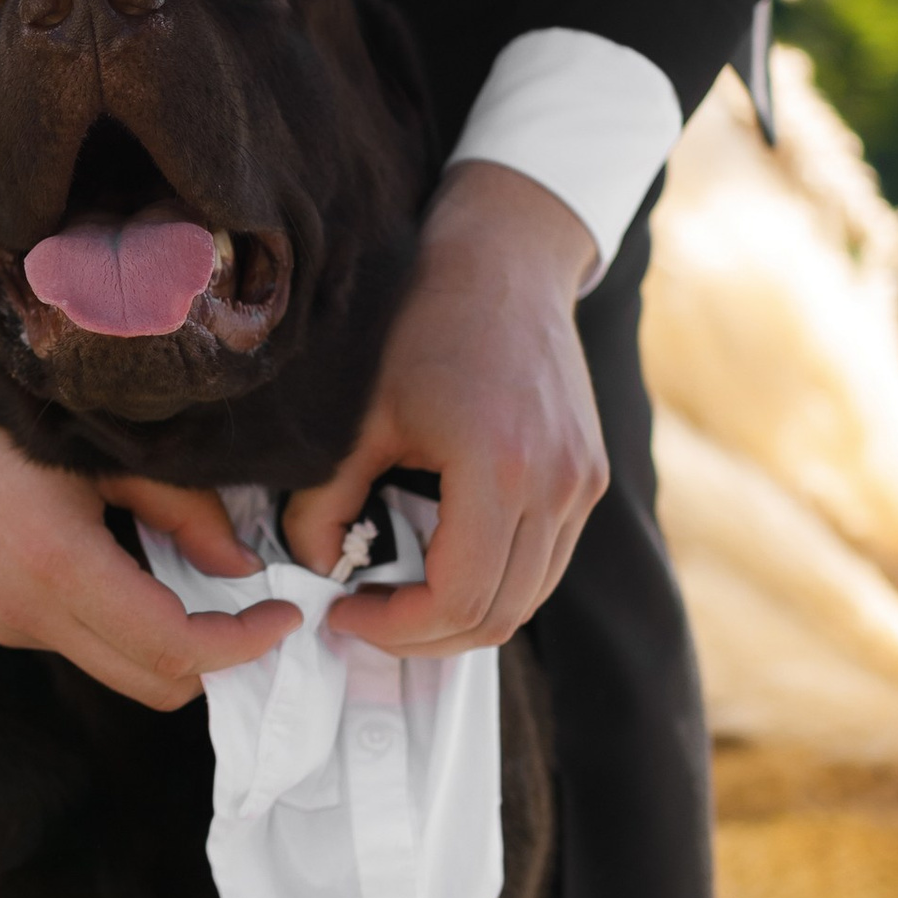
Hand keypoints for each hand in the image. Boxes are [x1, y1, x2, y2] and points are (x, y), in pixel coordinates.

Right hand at [0, 293, 298, 710]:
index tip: (284, 617)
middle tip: (257, 613)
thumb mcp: (101, 446)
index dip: (243, 645)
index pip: (175, 649)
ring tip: (203, 583)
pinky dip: (120, 623)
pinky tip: (135, 566)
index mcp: (58, 570)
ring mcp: (0, 620)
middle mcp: (25, 614)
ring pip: (112, 664)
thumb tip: (239, 567)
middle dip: (215, 661)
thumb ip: (181, 511)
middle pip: (149, 682)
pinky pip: (72, 638)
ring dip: (166, 643)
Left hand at [278, 160, 606, 654]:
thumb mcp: (359, 414)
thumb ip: (325, 500)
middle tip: (365, 617)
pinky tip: (442, 562)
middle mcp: (557, 486)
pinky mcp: (589, 477)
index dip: (395, 629)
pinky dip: (496, 583)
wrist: (507, 261)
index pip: (457, 600)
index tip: (345, 611)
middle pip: (498, 616)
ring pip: (528, 599)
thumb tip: (308, 566)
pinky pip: (545, 564)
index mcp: (499, 469)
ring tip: (399, 597)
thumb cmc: (427, 324)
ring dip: (462, 616)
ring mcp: (582, 485)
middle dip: (424, 636)